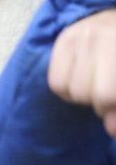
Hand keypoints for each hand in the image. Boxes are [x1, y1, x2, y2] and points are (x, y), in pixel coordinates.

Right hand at [49, 8, 115, 136]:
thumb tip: (110, 129)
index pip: (105, 95)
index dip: (110, 107)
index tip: (114, 104)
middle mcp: (100, 35)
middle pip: (84, 92)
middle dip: (97, 102)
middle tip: (107, 93)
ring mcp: (78, 35)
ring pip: (68, 88)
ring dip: (82, 96)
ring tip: (94, 85)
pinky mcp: (63, 39)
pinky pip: (55, 80)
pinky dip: (67, 89)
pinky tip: (80, 81)